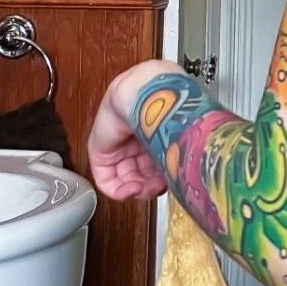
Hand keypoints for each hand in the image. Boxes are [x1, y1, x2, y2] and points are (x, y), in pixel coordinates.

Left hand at [86, 60, 179, 200]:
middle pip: (143, 175)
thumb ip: (181, 159)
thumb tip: (185, 182)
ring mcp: (119, 147)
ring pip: (126, 181)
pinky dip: (119, 191)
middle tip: (159, 188)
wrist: (145, 93)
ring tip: (146, 188)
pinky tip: (132, 189)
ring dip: (138, 190)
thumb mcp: (179, 138)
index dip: (165, 179)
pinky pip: (106, 181)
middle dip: (152, 186)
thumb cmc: (167, 106)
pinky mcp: (100, 153)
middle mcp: (136, 141)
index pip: (158, 166)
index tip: (172, 182)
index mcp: (154, 135)